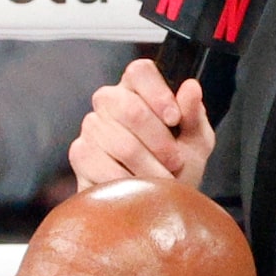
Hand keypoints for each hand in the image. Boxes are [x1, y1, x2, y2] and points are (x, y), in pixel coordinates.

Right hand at [71, 59, 211, 188]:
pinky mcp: (79, 153)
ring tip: (161, 179)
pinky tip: (136, 186)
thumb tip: (191, 87)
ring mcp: (91, 126)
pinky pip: (104, 165)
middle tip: (174, 161)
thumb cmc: (175, 168)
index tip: (174, 120)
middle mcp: (109, 101)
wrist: (152, 203)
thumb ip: (194, 115)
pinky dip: (128, 180)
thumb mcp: (195, 142)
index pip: (140, 71)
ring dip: (149, 167)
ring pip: (121, 142)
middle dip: (159, 141)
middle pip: (129, 107)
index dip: (158, 93)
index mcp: (138, 89)